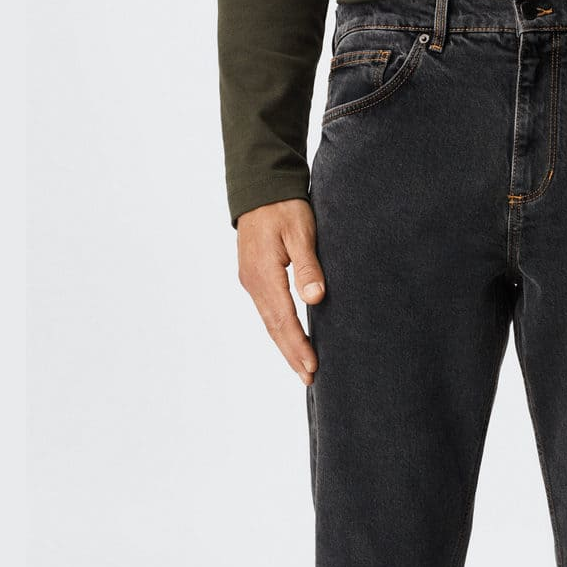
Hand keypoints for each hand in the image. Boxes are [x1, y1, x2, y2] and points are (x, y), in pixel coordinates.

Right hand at [235, 198, 325, 383]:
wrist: (259, 187)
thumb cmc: (283, 206)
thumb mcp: (301, 231)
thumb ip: (308, 266)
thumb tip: (315, 298)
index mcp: (264, 274)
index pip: (283, 319)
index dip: (299, 345)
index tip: (312, 366)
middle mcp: (253, 282)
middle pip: (274, 328)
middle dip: (292, 355)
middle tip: (310, 379)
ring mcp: (251, 281)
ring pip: (270, 322)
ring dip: (286, 346)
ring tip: (302, 368)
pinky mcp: (255, 277)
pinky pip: (268, 311)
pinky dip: (280, 330)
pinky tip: (291, 340)